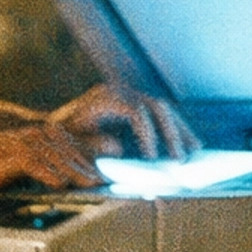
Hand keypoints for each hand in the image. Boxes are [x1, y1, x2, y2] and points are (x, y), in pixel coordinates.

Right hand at [0, 122, 101, 192]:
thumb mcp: (20, 167)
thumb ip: (42, 170)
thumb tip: (63, 182)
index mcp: (39, 136)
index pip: (73, 149)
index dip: (91, 163)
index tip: (107, 178)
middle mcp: (35, 136)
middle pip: (70, 152)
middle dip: (89, 168)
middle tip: (107, 183)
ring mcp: (24, 143)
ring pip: (57, 158)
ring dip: (76, 173)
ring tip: (91, 186)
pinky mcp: (11, 155)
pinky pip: (35, 165)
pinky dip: (49, 175)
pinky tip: (60, 184)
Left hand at [50, 84, 196, 159]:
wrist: (56, 123)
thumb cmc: (63, 135)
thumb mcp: (72, 140)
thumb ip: (91, 144)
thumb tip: (118, 147)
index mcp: (105, 97)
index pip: (135, 111)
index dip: (147, 134)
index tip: (152, 157)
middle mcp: (121, 91)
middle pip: (156, 107)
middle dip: (171, 134)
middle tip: (180, 160)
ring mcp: (131, 95)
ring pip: (164, 109)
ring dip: (180, 130)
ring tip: (195, 151)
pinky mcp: (137, 103)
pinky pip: (162, 114)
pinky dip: (176, 129)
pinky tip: (190, 145)